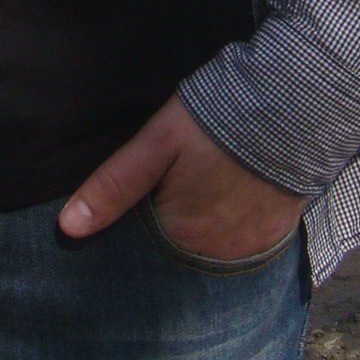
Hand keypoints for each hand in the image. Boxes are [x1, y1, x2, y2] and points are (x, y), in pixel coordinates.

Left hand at [58, 94, 307, 259]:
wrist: (291, 105)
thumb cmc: (214, 120)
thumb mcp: (156, 144)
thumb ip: (114, 185)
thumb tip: (68, 227)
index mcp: (181, 236)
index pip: (146, 238)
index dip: (146, 208)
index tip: (154, 182)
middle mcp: (216, 254)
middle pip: (179, 243)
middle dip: (174, 217)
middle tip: (186, 174)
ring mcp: (249, 248)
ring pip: (210, 243)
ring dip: (206, 220)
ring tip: (211, 179)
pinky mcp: (276, 235)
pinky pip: (244, 240)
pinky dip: (237, 221)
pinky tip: (235, 190)